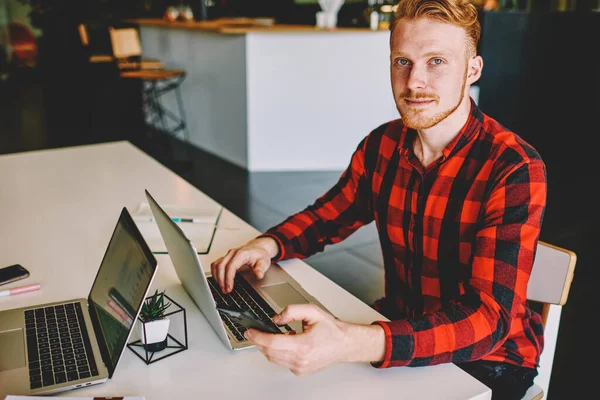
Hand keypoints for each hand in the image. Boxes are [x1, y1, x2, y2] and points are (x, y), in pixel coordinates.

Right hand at [210, 237, 278, 292]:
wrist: (257, 248)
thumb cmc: (259, 255)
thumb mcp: (264, 262)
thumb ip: (261, 269)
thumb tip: (258, 275)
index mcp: (241, 254)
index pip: (231, 266)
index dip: (228, 278)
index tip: (229, 288)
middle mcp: (232, 253)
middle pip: (221, 266)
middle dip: (221, 280)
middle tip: (225, 291)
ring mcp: (228, 255)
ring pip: (216, 265)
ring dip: (217, 278)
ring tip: (221, 288)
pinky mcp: (225, 258)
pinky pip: (215, 265)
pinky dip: (215, 273)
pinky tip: (218, 281)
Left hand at [244, 304, 385, 375]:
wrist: (344, 344)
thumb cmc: (331, 330)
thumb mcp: (312, 312)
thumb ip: (292, 310)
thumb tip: (276, 318)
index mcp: (303, 346)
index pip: (273, 343)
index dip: (258, 337)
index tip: (250, 331)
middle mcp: (301, 360)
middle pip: (269, 353)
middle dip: (258, 342)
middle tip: (253, 332)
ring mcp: (300, 368)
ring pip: (274, 359)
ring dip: (266, 347)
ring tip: (267, 335)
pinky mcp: (300, 371)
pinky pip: (281, 362)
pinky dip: (277, 352)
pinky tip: (282, 343)